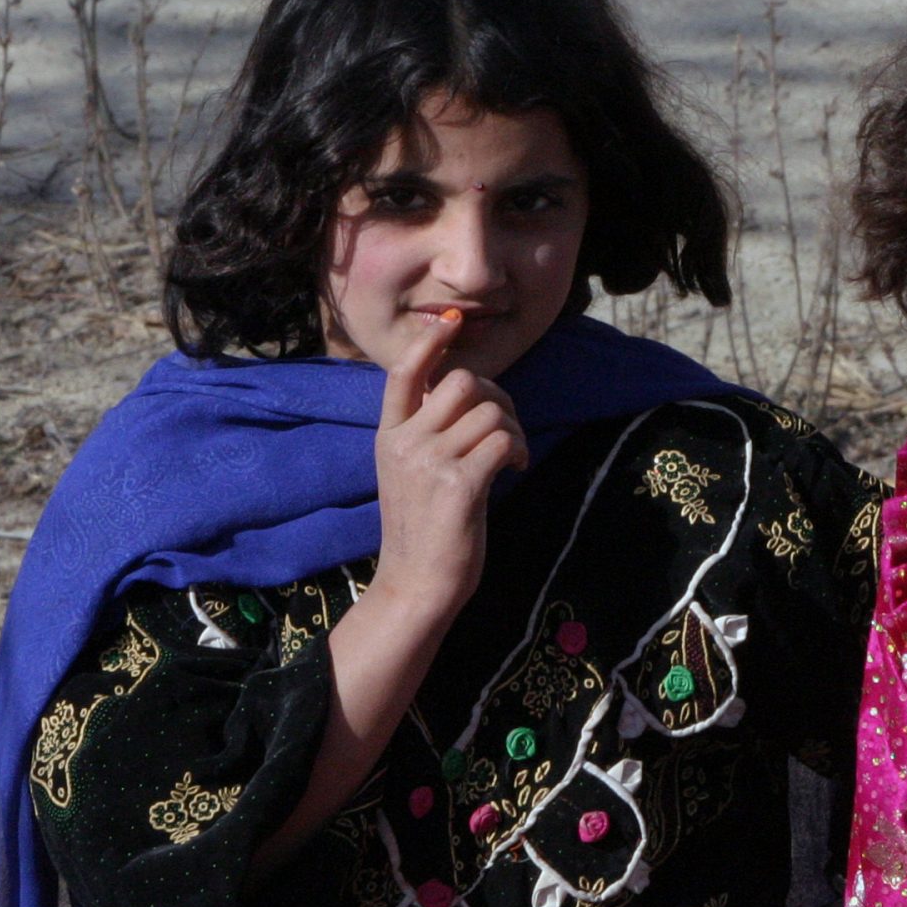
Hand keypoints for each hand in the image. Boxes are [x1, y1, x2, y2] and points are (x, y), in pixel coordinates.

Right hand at [366, 310, 527, 622]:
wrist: (416, 585)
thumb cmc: (424, 529)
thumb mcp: (412, 472)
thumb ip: (429, 432)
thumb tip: (468, 392)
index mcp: (389, 435)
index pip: (403, 371)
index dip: (430, 341)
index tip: (452, 321)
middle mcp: (404, 441)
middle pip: (462, 382)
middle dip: (497, 397)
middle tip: (506, 429)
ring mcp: (428, 462)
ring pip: (490, 410)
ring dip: (514, 429)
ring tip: (511, 457)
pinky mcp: (457, 485)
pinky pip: (502, 440)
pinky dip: (518, 449)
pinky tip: (514, 469)